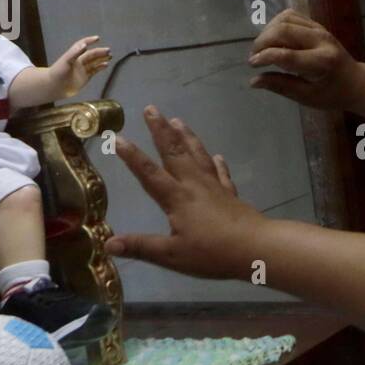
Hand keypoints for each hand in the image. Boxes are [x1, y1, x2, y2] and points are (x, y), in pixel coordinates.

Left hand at [50, 35, 111, 97]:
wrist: (54, 87)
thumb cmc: (58, 73)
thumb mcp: (66, 61)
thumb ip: (75, 52)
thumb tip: (85, 45)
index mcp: (74, 56)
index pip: (82, 45)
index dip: (89, 41)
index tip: (97, 38)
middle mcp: (78, 61)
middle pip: (91, 54)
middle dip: (99, 52)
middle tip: (108, 50)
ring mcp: (82, 70)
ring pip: (94, 62)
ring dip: (102, 59)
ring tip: (110, 56)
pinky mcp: (85, 77)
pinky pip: (94, 71)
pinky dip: (100, 67)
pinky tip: (106, 65)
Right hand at [104, 107, 263, 278]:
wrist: (256, 248)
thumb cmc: (212, 252)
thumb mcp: (172, 255)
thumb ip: (141, 247)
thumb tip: (108, 243)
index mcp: (177, 198)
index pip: (149, 173)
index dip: (132, 156)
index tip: (118, 137)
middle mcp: (194, 185)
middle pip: (175, 153)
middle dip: (161, 130)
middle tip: (152, 109)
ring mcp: (215, 187)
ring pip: (198, 155)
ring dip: (187, 137)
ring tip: (178, 120)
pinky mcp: (231, 195)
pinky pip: (222, 174)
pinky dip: (217, 163)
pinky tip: (218, 156)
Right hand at [247, 9, 364, 109]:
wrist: (356, 81)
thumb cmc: (332, 94)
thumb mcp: (307, 97)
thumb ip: (281, 86)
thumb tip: (253, 81)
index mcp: (321, 62)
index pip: (287, 54)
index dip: (265, 57)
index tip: (252, 65)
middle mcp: (321, 40)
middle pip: (284, 30)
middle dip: (263, 42)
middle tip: (255, 57)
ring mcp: (320, 29)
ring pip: (286, 18)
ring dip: (268, 31)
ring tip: (263, 48)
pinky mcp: (317, 24)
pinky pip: (292, 16)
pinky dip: (276, 24)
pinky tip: (272, 38)